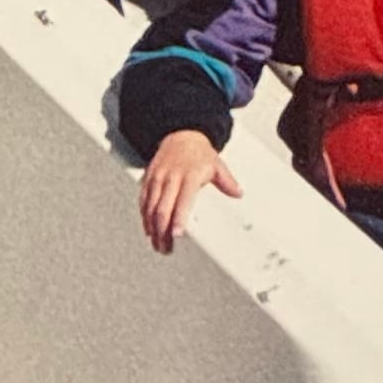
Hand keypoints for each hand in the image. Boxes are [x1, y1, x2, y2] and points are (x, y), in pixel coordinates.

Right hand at [139, 130, 239, 252]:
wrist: (180, 135)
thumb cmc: (198, 153)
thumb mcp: (217, 165)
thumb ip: (227, 182)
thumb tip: (238, 194)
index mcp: (189, 176)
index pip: (183, 200)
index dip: (178, 219)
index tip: (177, 234)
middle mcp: (171, 177)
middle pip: (163, 208)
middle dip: (163, 231)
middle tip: (167, 248)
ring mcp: (158, 178)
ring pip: (151, 207)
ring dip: (153, 228)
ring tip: (158, 244)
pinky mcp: (148, 179)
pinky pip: (144, 200)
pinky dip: (144, 217)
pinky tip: (148, 228)